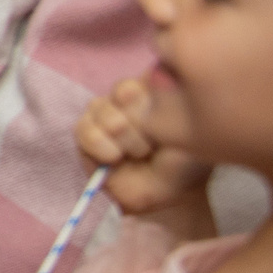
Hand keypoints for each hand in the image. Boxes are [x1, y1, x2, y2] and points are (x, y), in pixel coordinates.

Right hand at [76, 77, 211, 216]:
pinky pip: (85, 131)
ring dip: (125, 138)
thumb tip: (131, 92)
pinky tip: (115, 159)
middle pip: (123, 91)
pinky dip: (103, 148)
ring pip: (103, 110)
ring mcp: (103, 115)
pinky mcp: (84, 136)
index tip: (166, 119)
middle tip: (154, 144)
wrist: (170, 197)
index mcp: (153, 90)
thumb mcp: (188, 130)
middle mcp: (126, 98)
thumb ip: (163, 104)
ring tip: (139, 154)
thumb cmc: (185, 163)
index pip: (144, 75)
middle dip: (142, 123)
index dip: (152, 97)